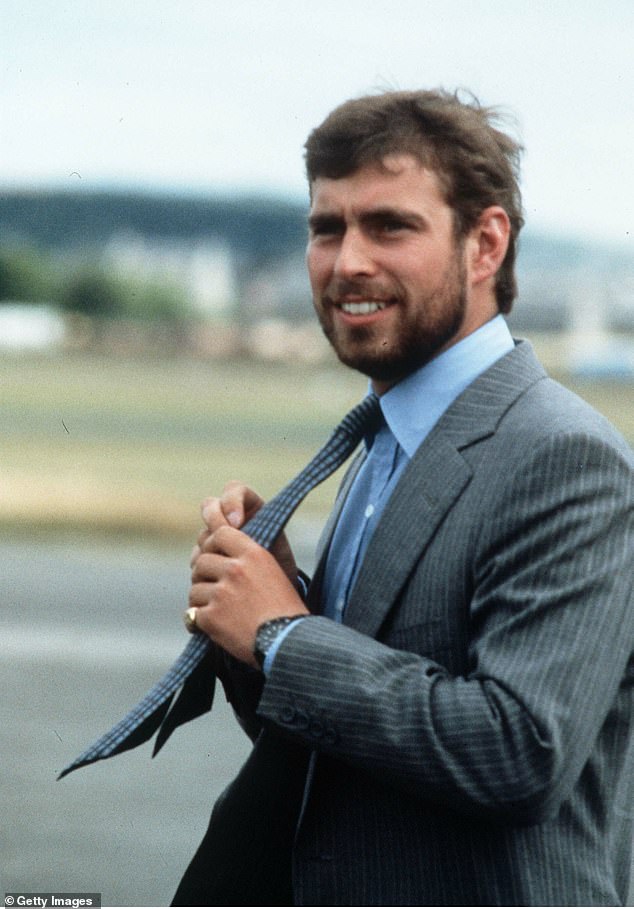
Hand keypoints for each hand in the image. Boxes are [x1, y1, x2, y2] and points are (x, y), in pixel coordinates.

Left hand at [190, 525, 308, 666]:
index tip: (210, 550)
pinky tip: (211, 625)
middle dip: (203, 574)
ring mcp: (222, 593)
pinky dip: (198, 621)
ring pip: (194, 588)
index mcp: (254, 555)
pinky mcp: (212, 617)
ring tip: (217, 609)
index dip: (211, 542)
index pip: (220, 534)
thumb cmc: (285, 609)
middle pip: (201, 561)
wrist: (288, 641)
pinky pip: (192, 613)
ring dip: (202, 599)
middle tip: (212, 587)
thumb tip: (223, 550)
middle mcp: (236, 570)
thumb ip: (249, 558)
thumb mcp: (273, 571)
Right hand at [191, 481, 298, 584]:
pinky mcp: (206, 556)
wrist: (272, 589)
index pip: (233, 490)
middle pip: (210, 506)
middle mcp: (228, 517)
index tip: (237, 523)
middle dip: (215, 521)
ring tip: (225, 562)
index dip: (231, 502)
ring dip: (210, 546)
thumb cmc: (278, 561)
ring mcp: (214, 536)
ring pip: (203, 533)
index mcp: (248, 505)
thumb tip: (238, 527)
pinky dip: (203, 562)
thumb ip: (259, 529)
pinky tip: (215, 574)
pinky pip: (197, 555)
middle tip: (222, 538)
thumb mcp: (275, 543)